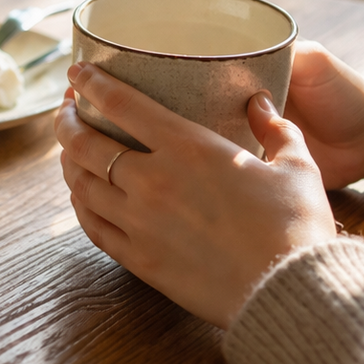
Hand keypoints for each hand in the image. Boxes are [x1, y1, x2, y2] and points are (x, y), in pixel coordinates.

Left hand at [55, 62, 337, 328]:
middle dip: (65, 119)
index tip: (76, 72)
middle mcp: (151, 180)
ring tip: (68, 148)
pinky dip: (79, 204)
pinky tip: (80, 195)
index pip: (121, 103)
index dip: (91, 83)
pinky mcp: (138, 258)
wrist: (289, 292)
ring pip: (79, 182)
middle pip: (84, 142)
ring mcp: (139, 221)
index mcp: (187, 147)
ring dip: (66, 159)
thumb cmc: (298, 227)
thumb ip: (276, 128)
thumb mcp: (297, 165)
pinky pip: (91, 224)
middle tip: (65, 108)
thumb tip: (260, 102)